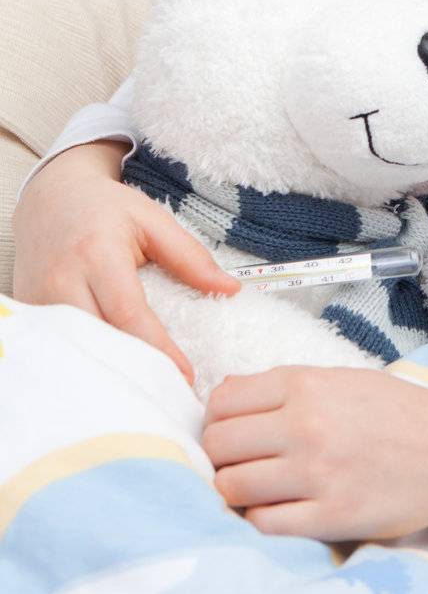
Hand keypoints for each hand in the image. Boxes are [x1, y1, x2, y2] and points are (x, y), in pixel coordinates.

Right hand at [13, 139, 240, 385]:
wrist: (50, 199)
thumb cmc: (106, 209)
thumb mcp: (151, 220)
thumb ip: (190, 256)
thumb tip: (231, 289)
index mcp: (97, 253)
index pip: (129, 314)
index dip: (158, 350)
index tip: (186, 377)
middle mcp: (62, 280)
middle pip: (100, 340)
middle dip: (134, 371)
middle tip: (169, 395)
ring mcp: (39, 301)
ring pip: (77, 352)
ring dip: (109, 374)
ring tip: (145, 394)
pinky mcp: (29, 314)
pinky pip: (60, 350)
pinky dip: (86, 365)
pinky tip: (112, 379)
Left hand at [201, 366, 427, 542]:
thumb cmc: (394, 413)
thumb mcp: (340, 379)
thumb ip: (283, 385)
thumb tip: (224, 393)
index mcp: (306, 385)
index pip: (223, 401)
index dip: (216, 418)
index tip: (229, 430)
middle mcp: (306, 425)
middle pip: (218, 445)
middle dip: (218, 456)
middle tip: (236, 463)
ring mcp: (317, 473)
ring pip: (232, 487)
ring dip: (234, 491)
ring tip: (253, 489)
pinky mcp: (331, 516)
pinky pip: (264, 524)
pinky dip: (259, 519)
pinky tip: (275, 510)